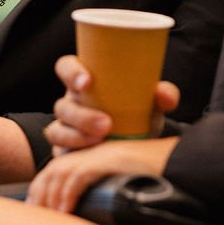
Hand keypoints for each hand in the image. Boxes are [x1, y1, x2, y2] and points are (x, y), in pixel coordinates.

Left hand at [26, 135, 178, 213]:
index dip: (43, 188)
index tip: (37, 211)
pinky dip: (69, 193)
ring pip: (62, 171)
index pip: (58, 168)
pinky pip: (81, 174)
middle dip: (40, 193)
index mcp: (96, 157)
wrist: (185, 162)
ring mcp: (103, 154)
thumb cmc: (160, 179)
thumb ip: (107, 195)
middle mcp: (95, 152)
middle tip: (36, 219)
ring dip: (50, 196)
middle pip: (54, 169)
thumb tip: (90, 222)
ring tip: (47, 218)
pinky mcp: (112, 159)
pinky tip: (65, 210)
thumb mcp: (127, 186)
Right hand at [43, 53, 179, 153]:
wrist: (136, 146)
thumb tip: (165, 95)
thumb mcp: (151, 103)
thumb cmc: (138, 115)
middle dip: (82, 116)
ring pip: (57, 130)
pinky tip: (90, 157)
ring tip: (102, 141)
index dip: (71, 72)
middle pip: (62, 105)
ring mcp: (66, 128)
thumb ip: (162, 95)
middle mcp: (71, 102)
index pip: (66, 67)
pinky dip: (73, 154)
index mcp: (85, 82)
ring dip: (77, 136)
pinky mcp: (66, 152)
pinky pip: (59, 152)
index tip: (87, 81)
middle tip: (106, 124)